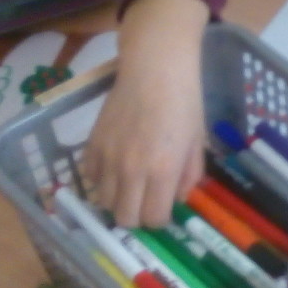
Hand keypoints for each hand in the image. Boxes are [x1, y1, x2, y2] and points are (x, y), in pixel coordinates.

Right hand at [85, 0, 208, 227]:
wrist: (155, 67)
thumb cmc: (185, 101)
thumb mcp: (197, 140)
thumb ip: (190, 174)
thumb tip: (179, 198)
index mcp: (163, 170)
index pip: (154, 219)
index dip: (160, 220)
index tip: (164, 210)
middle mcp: (132, 170)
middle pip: (125, 218)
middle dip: (137, 217)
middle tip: (146, 202)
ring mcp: (108, 158)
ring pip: (104, 201)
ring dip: (118, 200)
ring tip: (130, 186)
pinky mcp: (92, 144)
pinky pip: (90, 177)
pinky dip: (101, 179)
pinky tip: (114, 167)